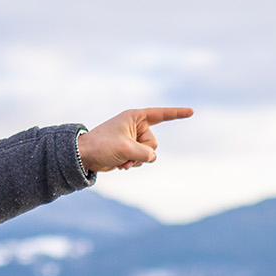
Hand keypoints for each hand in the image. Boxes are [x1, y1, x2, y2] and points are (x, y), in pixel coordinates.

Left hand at [77, 107, 193, 172]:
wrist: (83, 156)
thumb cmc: (101, 146)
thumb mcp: (125, 149)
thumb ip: (144, 153)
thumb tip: (152, 158)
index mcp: (135, 117)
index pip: (161, 115)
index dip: (177, 114)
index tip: (191, 112)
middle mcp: (136, 126)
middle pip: (153, 143)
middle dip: (142, 152)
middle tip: (125, 153)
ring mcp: (133, 139)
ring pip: (148, 154)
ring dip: (136, 160)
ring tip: (120, 159)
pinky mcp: (129, 150)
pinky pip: (141, 159)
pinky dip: (132, 164)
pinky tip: (119, 164)